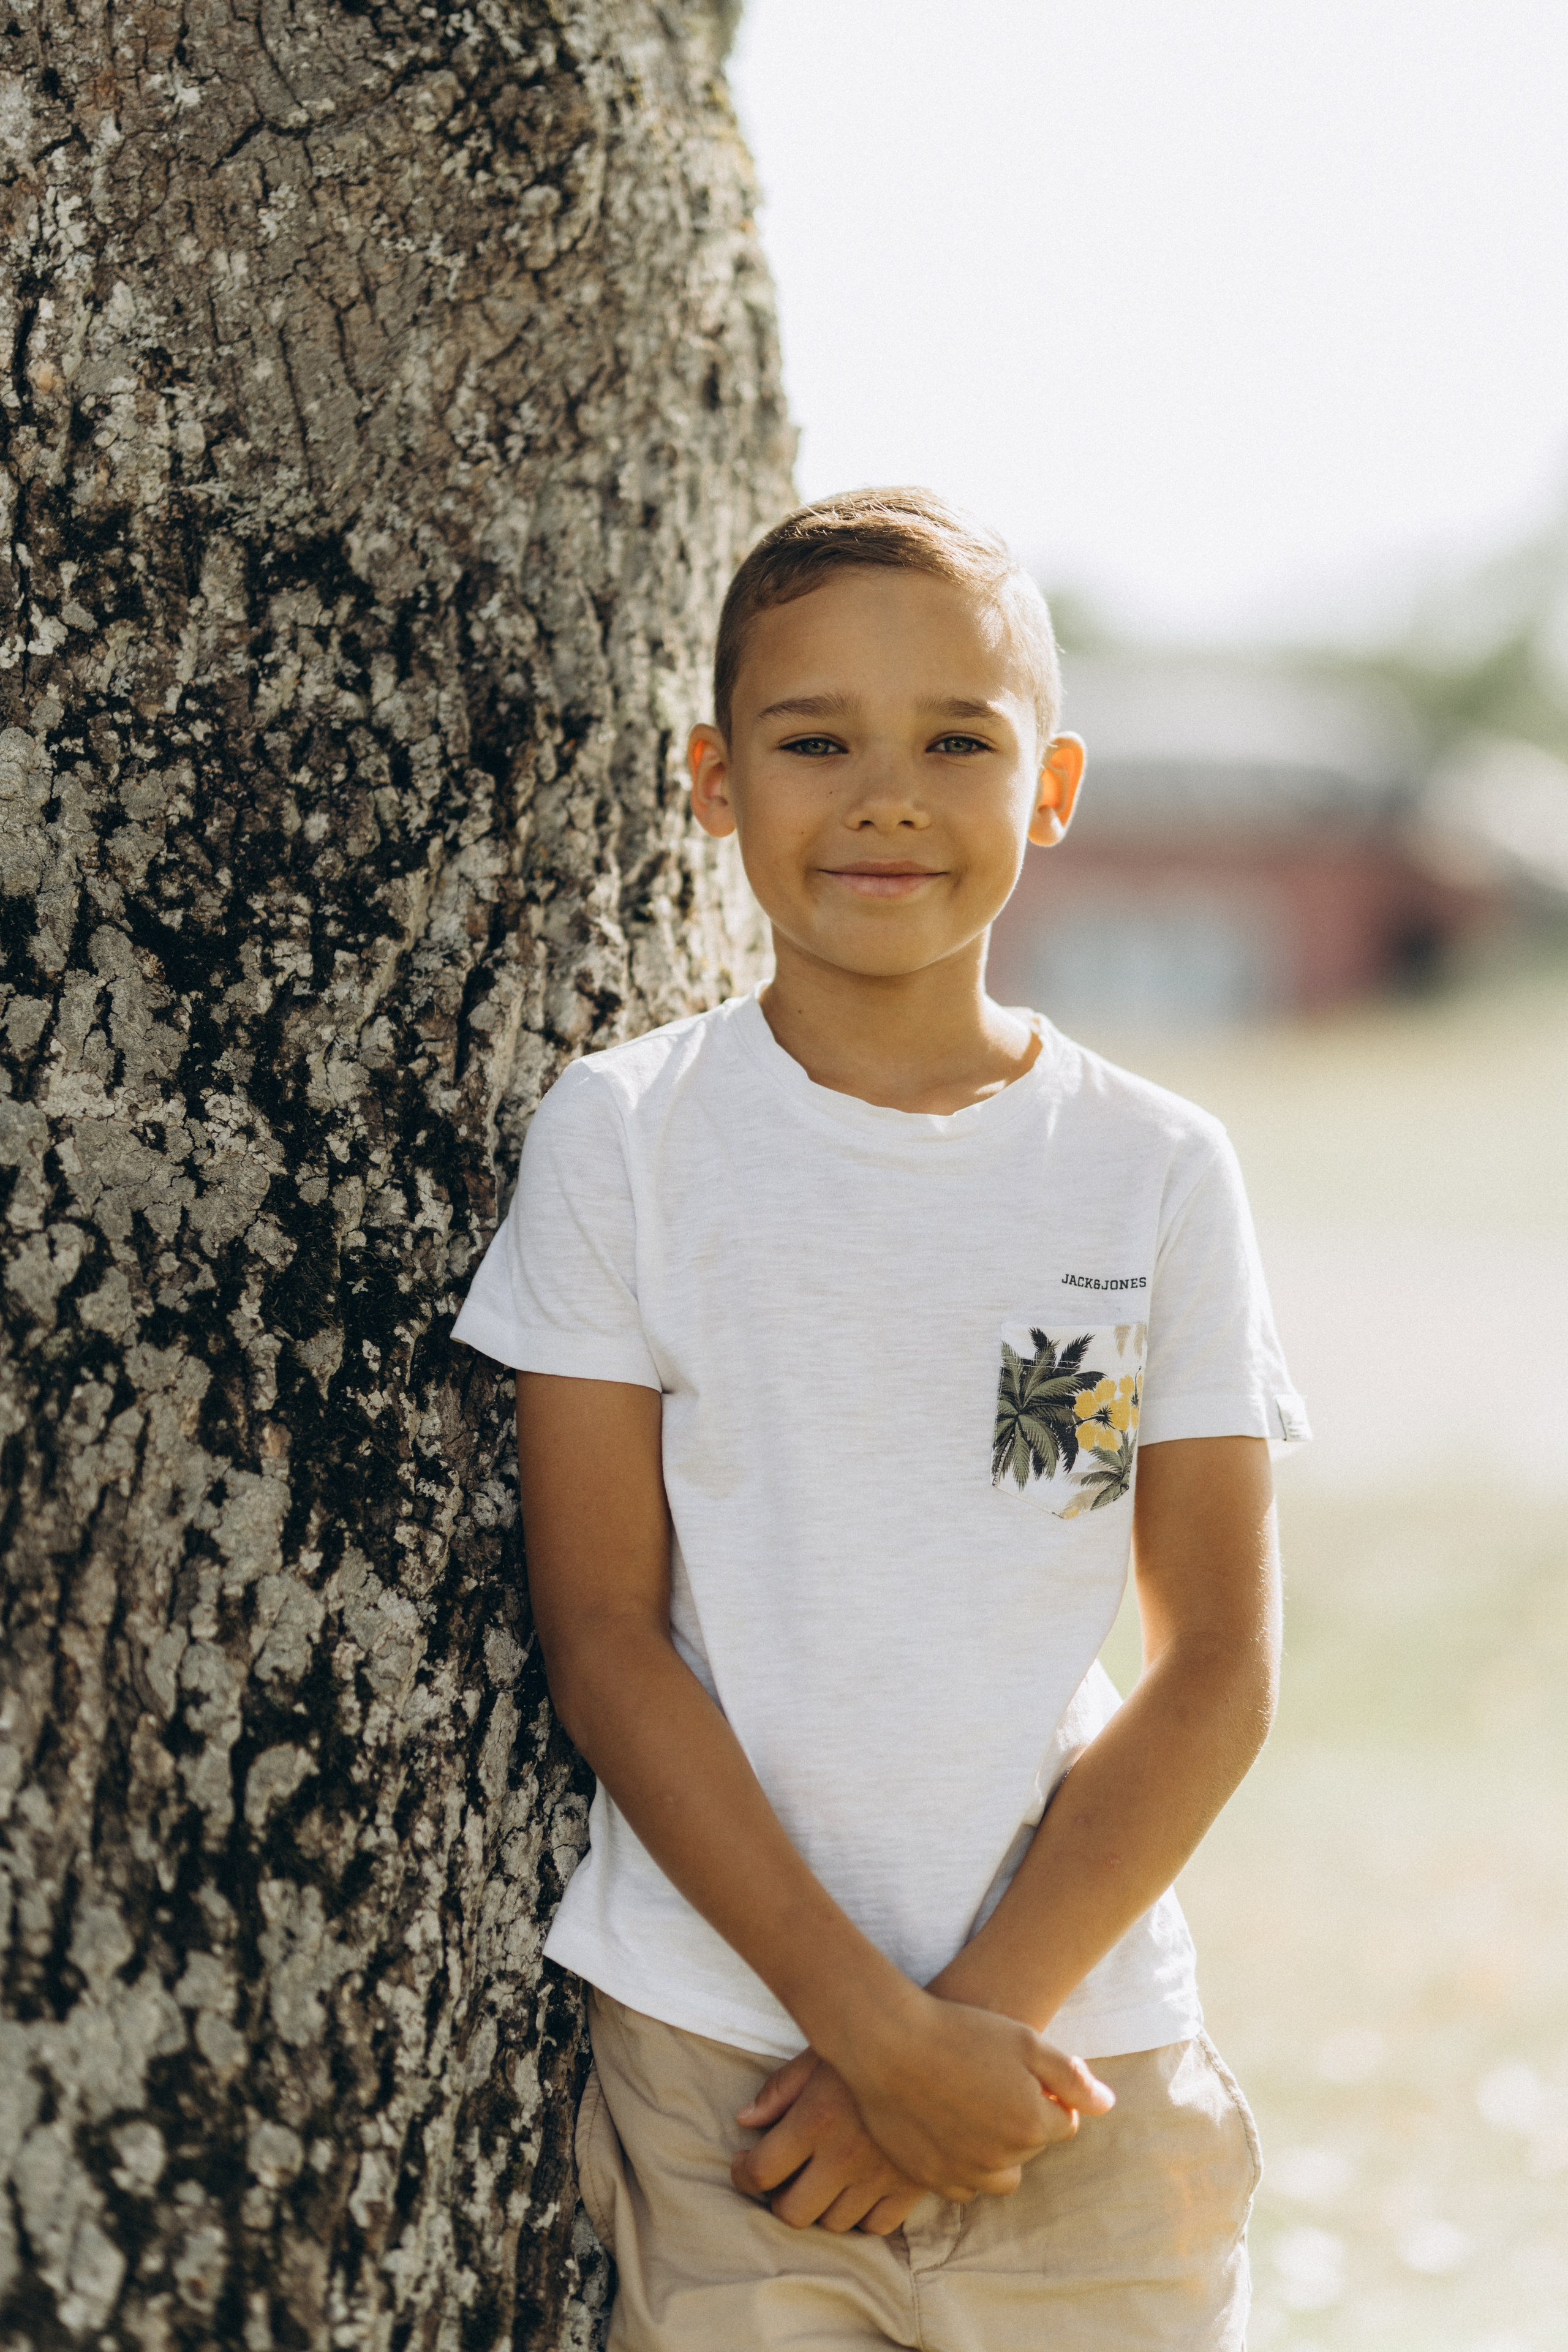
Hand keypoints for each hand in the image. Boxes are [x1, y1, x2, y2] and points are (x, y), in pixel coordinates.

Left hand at [732, 2053, 927, 2233]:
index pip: (761, 2171)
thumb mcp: (819, 2054)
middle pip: (793, 2212)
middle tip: (781, 2181)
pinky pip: (877, 2225)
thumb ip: (780, 2089)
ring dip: (821, 2208)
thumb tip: (744, 2120)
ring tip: (820, 2183)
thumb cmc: (871, 2045)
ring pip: (835, 2223)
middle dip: (779, 2200)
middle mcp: (844, 2155)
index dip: (743, 2174)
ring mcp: (880, 2175)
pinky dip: (863, 2215)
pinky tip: (858, 2190)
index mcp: (815, 2119)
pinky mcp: (912, 2185)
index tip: (743, 2165)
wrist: (938, 2049)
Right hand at [834, 1990, 1114, 2200]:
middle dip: (1022, 2120)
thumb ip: (1072, 2078)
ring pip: (1000, 2175)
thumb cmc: (960, 2032)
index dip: (1047, 2095)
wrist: (888, 2044)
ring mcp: (964, 2172)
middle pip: (1031, 2147)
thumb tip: (1107, 2105)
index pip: (1063, 2123)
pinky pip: (963, 2186)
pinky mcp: (930, 2178)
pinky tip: (949, 2128)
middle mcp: (1002, 2159)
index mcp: (1032, 2125)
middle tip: (990, 2081)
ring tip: (972, 2108)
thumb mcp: (1026, 2041)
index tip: (1019, 2071)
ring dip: (997, 2150)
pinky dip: (965, 2166)